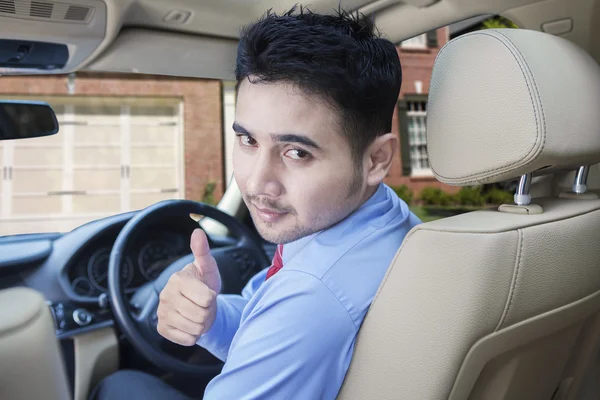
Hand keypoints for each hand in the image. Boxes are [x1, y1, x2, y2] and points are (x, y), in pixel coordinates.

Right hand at [157, 228, 220, 345]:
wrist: (197, 304)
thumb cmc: (205, 283)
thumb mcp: (208, 267)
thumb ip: (203, 251)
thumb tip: (197, 231)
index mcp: (178, 279)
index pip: (207, 299)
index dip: (212, 298)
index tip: (207, 293)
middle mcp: (166, 296)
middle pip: (202, 315)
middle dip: (208, 312)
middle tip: (204, 306)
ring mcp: (162, 313)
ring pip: (195, 329)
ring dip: (202, 324)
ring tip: (198, 313)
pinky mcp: (162, 329)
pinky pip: (188, 339)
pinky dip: (194, 335)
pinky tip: (190, 323)